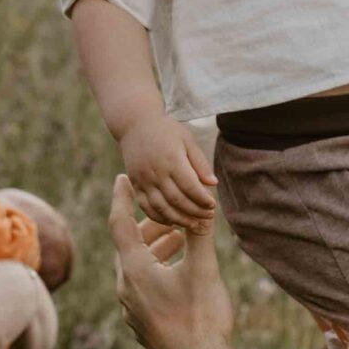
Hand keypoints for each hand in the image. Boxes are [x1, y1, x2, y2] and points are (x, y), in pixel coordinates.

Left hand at [109, 175, 234, 348]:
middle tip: (166, 213)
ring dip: (154, 250)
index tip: (122, 178)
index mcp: (135, 270)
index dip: (122, 198)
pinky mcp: (142, 324)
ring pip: (135, 269)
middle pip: (129, 247)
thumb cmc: (200, 318)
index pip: (120, 224)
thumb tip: (204, 204)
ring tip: (178, 240)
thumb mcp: (203, 270)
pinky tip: (175, 275)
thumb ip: (200, 234)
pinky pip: (141, 289)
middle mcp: (126, 289)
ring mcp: (132, 310)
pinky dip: (154, 272)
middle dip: (148, 226)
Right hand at [120, 113, 218, 228]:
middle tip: (208, 217)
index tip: (213, 206)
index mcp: (171, 160)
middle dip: (195, 212)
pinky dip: (159, 217)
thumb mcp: (186, 139)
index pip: (190, 187)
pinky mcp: (135, 185)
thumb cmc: (166, 130)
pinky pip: (146, 207)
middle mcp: (155, 172)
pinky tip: (172, 221)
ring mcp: (143, 180)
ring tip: (193, 224)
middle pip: (177, 200)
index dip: (203, 200)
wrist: (134, 124)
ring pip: (161, 207)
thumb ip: (199, 162)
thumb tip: (213, 184)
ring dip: (179, 219)